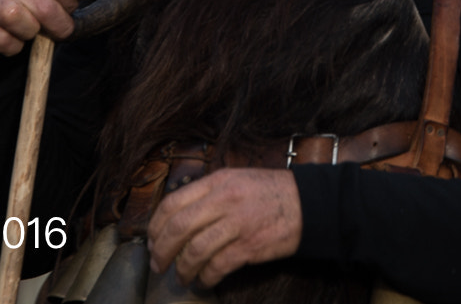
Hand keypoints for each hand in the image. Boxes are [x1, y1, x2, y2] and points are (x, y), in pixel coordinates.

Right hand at [0, 0, 94, 54]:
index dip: (70, 4)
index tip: (67, 8)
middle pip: (43, 6)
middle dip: (57, 24)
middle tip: (58, 29)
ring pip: (18, 19)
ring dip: (32, 33)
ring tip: (32, 30)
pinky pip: (2, 40)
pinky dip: (13, 47)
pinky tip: (13, 39)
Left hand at [147, 169, 301, 287]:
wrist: (308, 204)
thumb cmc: (270, 192)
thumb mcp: (236, 179)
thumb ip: (209, 193)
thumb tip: (178, 216)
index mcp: (217, 182)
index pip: (172, 203)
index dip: (156, 226)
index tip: (152, 240)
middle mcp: (224, 200)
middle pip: (178, 228)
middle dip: (162, 251)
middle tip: (158, 264)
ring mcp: (237, 224)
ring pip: (195, 250)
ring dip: (183, 269)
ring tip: (182, 277)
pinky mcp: (249, 246)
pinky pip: (217, 266)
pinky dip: (206, 277)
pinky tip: (204, 281)